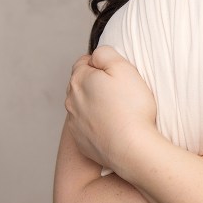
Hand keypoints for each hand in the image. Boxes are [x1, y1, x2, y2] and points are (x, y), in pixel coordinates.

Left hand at [64, 46, 158, 169]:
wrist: (132, 148)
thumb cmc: (131, 107)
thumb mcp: (123, 68)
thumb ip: (105, 54)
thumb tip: (96, 55)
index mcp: (79, 80)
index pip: (84, 62)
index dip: (102, 65)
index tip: (118, 74)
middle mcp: (71, 101)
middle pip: (82, 85)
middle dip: (97, 85)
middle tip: (121, 92)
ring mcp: (75, 124)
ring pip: (83, 106)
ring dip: (97, 105)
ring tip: (120, 111)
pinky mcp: (82, 142)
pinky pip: (88, 127)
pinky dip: (98, 125)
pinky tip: (115, 127)